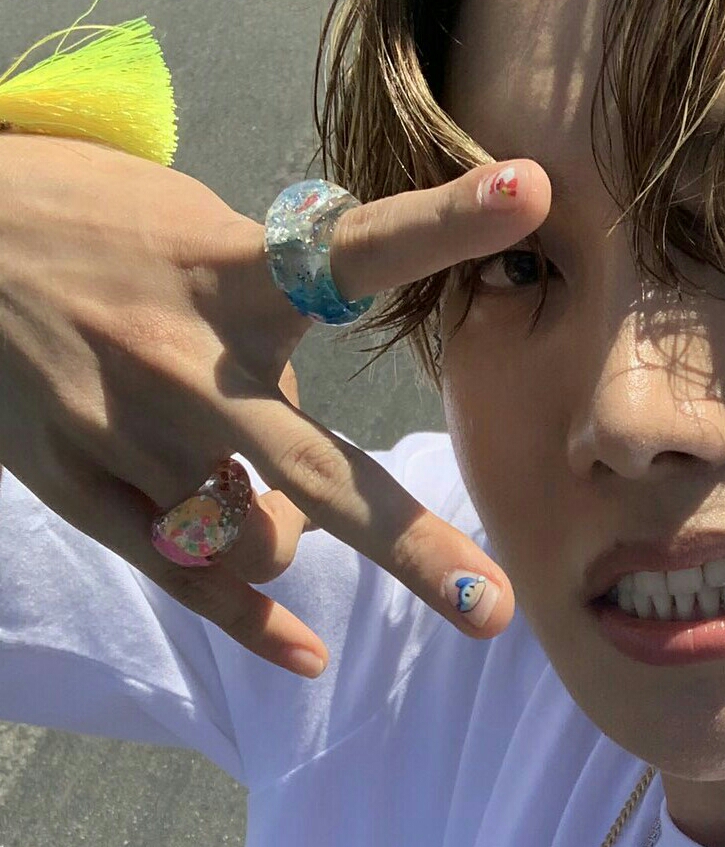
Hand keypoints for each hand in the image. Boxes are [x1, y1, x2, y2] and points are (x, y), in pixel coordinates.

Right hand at [0, 134, 550, 672]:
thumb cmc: (74, 220)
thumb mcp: (181, 223)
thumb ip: (264, 295)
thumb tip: (311, 378)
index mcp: (223, 273)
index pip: (348, 250)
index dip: (441, 222)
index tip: (528, 192)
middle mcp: (186, 367)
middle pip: (320, 473)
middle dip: (412, 548)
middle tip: (494, 608)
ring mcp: (130, 438)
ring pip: (256, 542)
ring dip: (285, 538)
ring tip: (259, 500)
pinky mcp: (79, 489)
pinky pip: (184, 579)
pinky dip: (251, 624)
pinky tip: (306, 654)